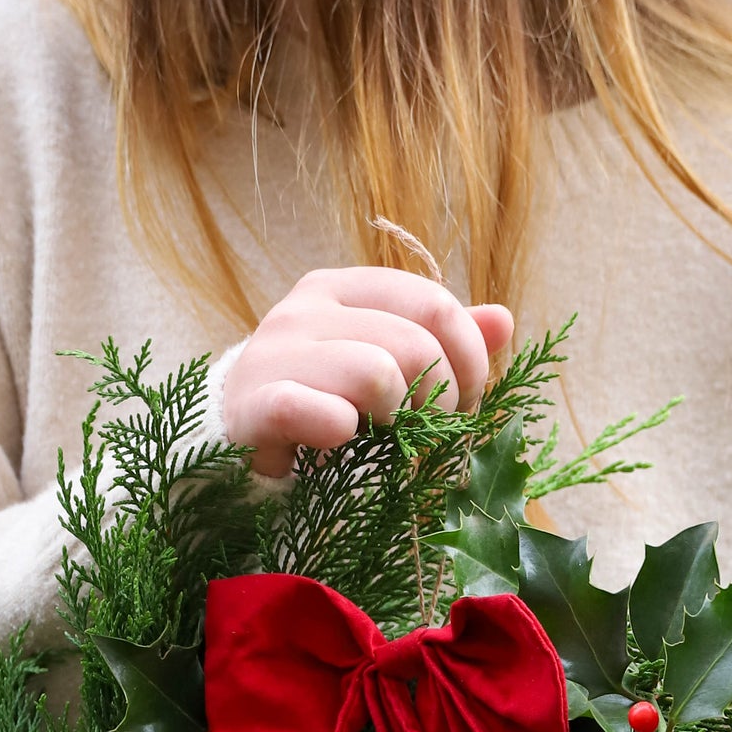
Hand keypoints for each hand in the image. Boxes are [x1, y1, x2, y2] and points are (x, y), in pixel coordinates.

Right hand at [223, 267, 513, 477]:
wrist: (228, 435)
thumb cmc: (315, 398)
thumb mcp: (378, 357)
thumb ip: (436, 340)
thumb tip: (504, 320)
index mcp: (343, 288)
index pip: (433, 303)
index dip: (468, 358)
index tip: (467, 403)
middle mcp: (308, 307)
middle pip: (415, 343)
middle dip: (442, 398)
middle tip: (431, 432)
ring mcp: (278, 351)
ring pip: (379, 374)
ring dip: (398, 419)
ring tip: (383, 438)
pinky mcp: (257, 403)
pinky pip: (322, 413)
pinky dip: (343, 433)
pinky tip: (340, 442)